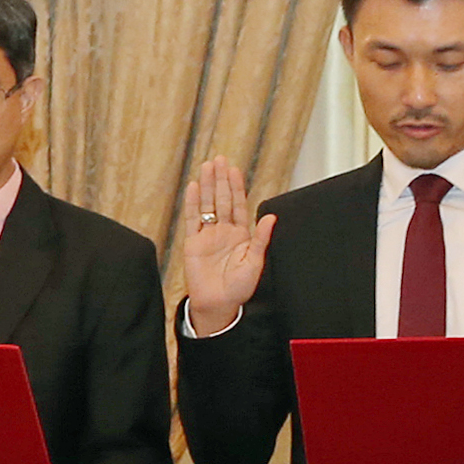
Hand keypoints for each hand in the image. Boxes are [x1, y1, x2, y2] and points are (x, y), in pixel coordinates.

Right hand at [178, 157, 274, 333]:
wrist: (218, 304)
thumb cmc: (239, 287)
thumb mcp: (255, 262)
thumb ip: (261, 238)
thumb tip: (270, 217)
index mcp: (241, 234)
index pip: (238, 205)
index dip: (236, 187)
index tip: (234, 170)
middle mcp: (223, 231)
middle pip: (221, 199)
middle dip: (221, 179)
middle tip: (219, 159)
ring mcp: (207, 235)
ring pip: (207, 205)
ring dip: (207, 186)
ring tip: (207, 166)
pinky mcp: (193, 242)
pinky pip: (192, 219)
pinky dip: (193, 203)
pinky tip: (194, 188)